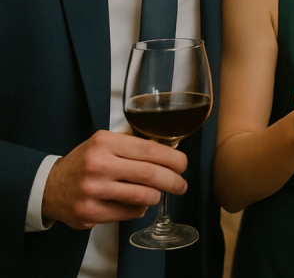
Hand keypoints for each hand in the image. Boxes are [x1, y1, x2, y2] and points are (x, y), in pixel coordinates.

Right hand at [40, 130, 186, 229]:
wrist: (49, 186)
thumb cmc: (84, 162)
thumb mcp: (104, 142)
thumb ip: (132, 142)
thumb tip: (169, 146)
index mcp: (105, 143)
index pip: (150, 150)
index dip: (173, 159)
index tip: (183, 164)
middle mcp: (98, 165)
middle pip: (150, 174)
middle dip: (173, 181)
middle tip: (181, 185)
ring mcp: (92, 190)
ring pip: (142, 196)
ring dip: (156, 196)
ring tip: (158, 194)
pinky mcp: (90, 213)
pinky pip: (128, 212)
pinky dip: (139, 209)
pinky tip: (137, 203)